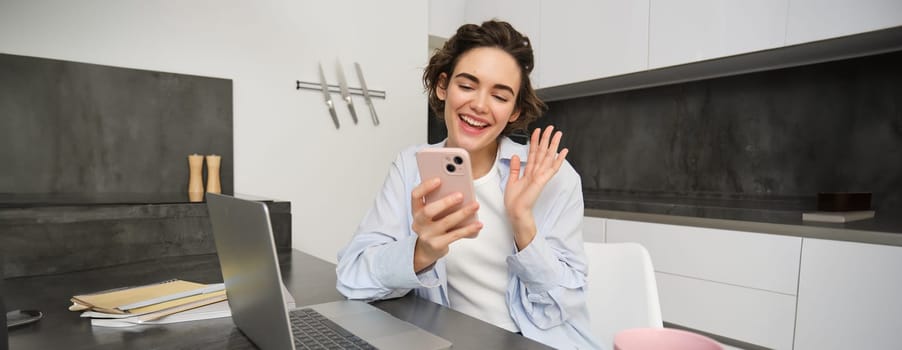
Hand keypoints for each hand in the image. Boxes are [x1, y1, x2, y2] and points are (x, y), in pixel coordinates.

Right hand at [410, 178, 481, 271]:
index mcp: (416, 210)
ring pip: (446, 222)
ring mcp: (427, 235)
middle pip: (429, 210)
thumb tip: (460, 190)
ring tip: (475, 205)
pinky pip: (455, 235)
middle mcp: (418, 223)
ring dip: (462, 213)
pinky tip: (478, 224)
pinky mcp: (437, 245)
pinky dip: (468, 229)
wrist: (428, 249)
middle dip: (445, 202)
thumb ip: (439, 201)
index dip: (425, 186)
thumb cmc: (434, 224)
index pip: (415, 195)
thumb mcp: (432, 213)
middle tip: (461, 195)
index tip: (439, 179)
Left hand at [504, 126, 568, 249]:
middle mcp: (536, 172)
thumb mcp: (511, 181)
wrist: (516, 212)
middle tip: (551, 128)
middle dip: (546, 139)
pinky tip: (563, 152)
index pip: (533, 153)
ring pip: (548, 157)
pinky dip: (558, 159)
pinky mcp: (542, 180)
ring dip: (554, 145)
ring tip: (558, 134)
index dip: (535, 141)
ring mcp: (540, 176)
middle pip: (542, 152)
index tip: (537, 131)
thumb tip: (515, 156)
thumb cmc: (514, 201)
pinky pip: (552, 168)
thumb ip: (515, 168)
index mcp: (529, 172)